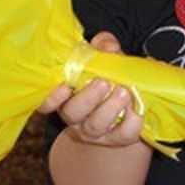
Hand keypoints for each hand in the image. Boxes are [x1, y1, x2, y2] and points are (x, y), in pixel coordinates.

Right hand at [39, 31, 143, 146]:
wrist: (125, 109)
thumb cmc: (106, 78)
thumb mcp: (101, 58)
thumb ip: (103, 47)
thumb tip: (110, 47)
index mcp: (65, 96)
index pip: (46, 104)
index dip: (51, 98)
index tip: (64, 87)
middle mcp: (76, 117)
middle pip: (73, 112)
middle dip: (88, 97)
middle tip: (104, 82)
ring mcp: (96, 131)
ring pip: (96, 125)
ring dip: (110, 108)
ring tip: (124, 92)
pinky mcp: (119, 138)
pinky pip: (124, 133)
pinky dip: (133, 119)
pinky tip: (138, 105)